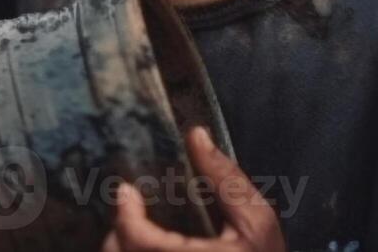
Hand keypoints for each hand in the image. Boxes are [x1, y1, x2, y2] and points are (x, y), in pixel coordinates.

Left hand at [102, 126, 286, 251]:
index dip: (126, 218)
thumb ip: (227, 180)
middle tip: (131, 209)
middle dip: (120, 231)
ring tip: (138, 230)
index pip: (142, 242)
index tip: (127, 191)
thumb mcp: (256, 222)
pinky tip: (147, 246)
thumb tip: (197, 136)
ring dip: (123, 245)